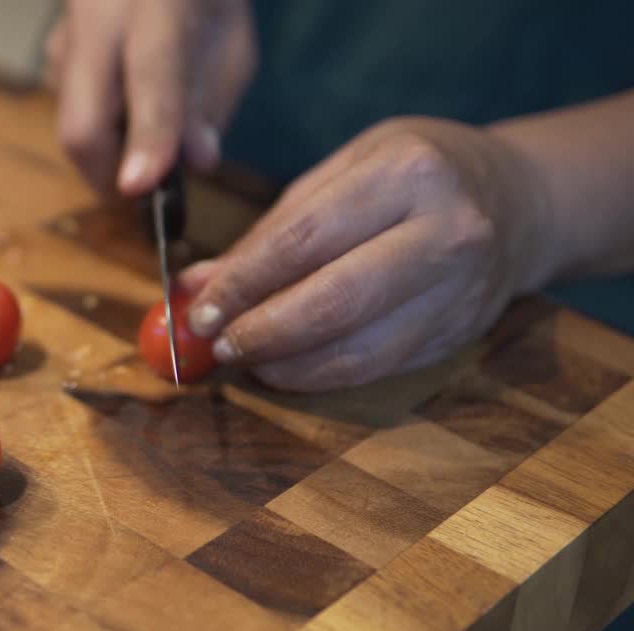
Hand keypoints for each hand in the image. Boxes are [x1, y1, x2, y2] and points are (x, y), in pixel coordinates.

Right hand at [45, 0, 254, 194]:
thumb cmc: (200, 0)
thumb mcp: (232, 40)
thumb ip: (214, 100)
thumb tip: (194, 162)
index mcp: (158, 3)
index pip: (151, 76)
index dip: (148, 135)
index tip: (140, 187)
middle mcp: (98, 17)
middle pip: (82, 125)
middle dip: (109, 178)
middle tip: (145, 192)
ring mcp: (65, 38)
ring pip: (74, 127)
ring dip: (110, 153)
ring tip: (147, 132)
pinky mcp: (52, 57)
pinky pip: (74, 112)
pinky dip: (103, 128)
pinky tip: (128, 102)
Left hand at [178, 117, 555, 391]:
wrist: (519, 200)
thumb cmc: (412, 176)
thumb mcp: (343, 171)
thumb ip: (270, 230)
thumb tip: (195, 285)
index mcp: (407, 172)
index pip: (304, 240)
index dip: (242, 283)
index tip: (198, 310)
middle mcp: (444, 231)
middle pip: (334, 301)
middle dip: (262, 331)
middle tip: (216, 345)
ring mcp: (460, 288)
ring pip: (358, 348)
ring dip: (287, 364)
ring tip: (245, 360)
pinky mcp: (460, 332)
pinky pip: (379, 366)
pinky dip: (322, 375)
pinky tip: (286, 368)